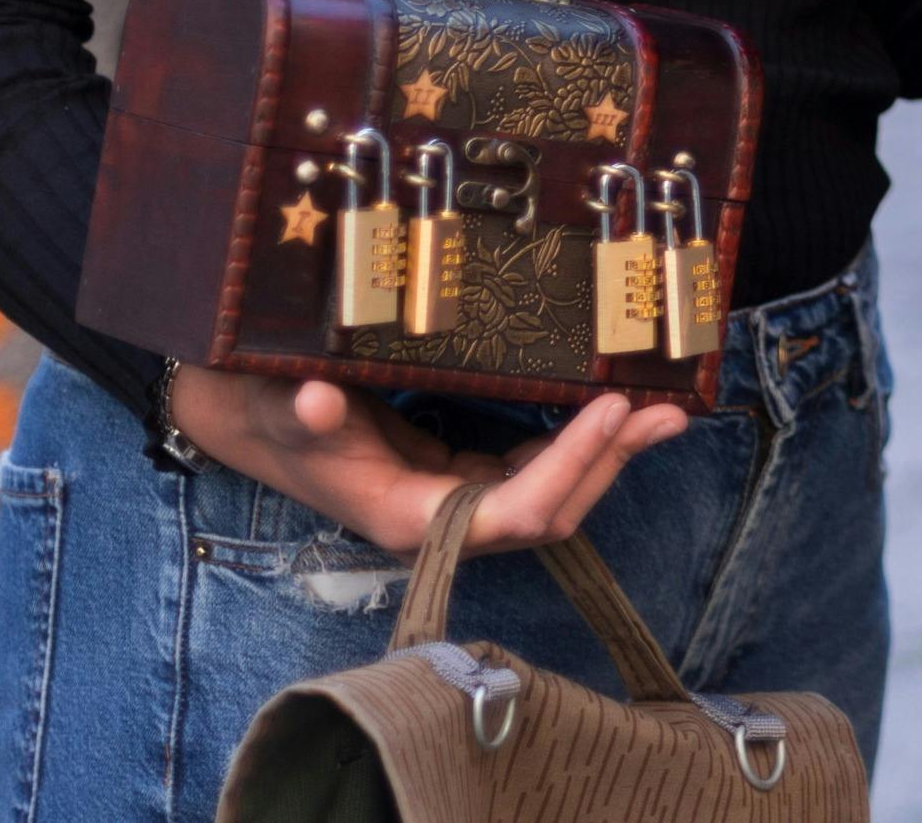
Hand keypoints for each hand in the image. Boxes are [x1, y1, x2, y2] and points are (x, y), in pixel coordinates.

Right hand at [163, 364, 686, 554]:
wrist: (254, 419)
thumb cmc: (271, 413)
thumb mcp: (282, 408)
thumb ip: (302, 414)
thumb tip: (315, 401)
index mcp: (410, 516)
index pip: (513, 511)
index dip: (569, 467)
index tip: (611, 407)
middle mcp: (444, 520)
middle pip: (550, 510)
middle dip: (610, 464)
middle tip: (668, 412)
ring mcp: (458, 500)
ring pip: (551, 493)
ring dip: (608, 456)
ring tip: (666, 410)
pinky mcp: (464, 475)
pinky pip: (535, 469)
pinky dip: (579, 443)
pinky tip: (615, 410)